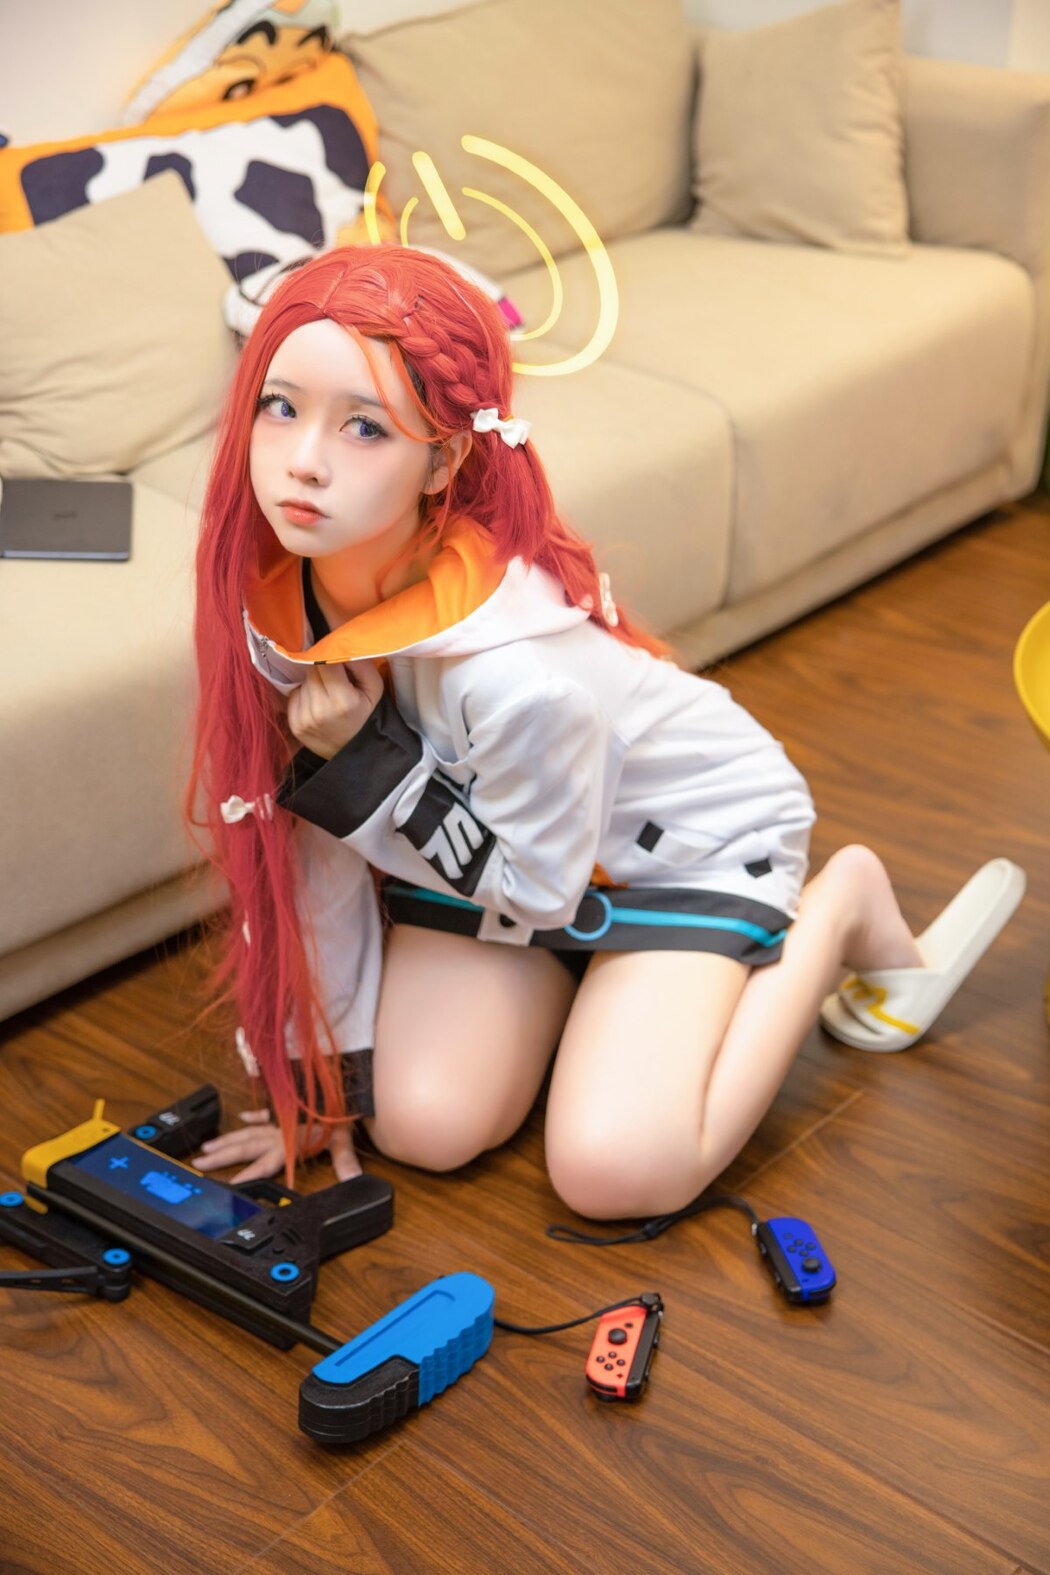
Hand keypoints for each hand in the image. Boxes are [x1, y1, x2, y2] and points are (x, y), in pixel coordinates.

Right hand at [192, 1109, 361, 1183]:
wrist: (341, 1078)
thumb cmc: (341, 1107)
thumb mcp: (345, 1136)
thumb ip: (345, 1160)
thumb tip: (354, 1181)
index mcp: (291, 1140)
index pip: (265, 1163)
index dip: (248, 1176)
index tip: (229, 1185)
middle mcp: (280, 1129)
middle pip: (247, 1146)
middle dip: (222, 1156)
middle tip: (199, 1162)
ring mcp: (281, 1117)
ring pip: (249, 1130)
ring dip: (228, 1139)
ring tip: (207, 1146)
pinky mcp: (286, 1105)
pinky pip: (265, 1111)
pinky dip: (254, 1114)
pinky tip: (242, 1115)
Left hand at [286, 659, 384, 759]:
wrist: (355, 751)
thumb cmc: (366, 715)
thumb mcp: (374, 687)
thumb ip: (359, 663)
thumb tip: (338, 642)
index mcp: (342, 700)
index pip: (323, 662)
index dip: (327, 656)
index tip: (333, 658)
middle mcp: (319, 710)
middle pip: (310, 670)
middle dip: (320, 668)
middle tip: (334, 677)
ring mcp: (304, 719)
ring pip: (302, 682)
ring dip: (312, 682)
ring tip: (326, 692)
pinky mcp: (294, 725)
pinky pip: (294, 696)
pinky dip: (304, 694)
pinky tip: (317, 703)